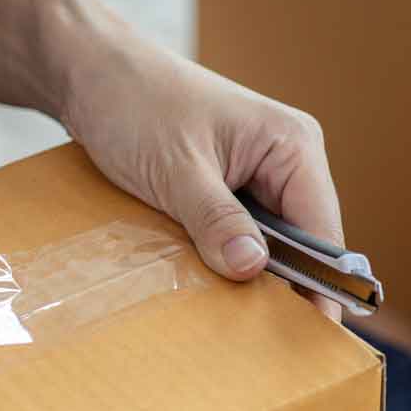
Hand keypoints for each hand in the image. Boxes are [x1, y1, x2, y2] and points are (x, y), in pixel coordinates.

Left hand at [43, 0, 344, 320]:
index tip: (308, 335)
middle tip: (262, 340)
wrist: (86, 71)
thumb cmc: (133, 103)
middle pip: (300, 241)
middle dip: (281, 284)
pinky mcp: (223, 181)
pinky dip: (222, 254)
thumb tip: (254, 269)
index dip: (318, 285)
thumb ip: (215, 220)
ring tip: (232, 319)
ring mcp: (254, 170)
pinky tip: (205, 283)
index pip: (323, 231)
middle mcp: (284, 157)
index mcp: (292, 144)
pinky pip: (236, 230)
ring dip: (246, 271)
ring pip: (265, 240)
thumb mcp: (176, 169)